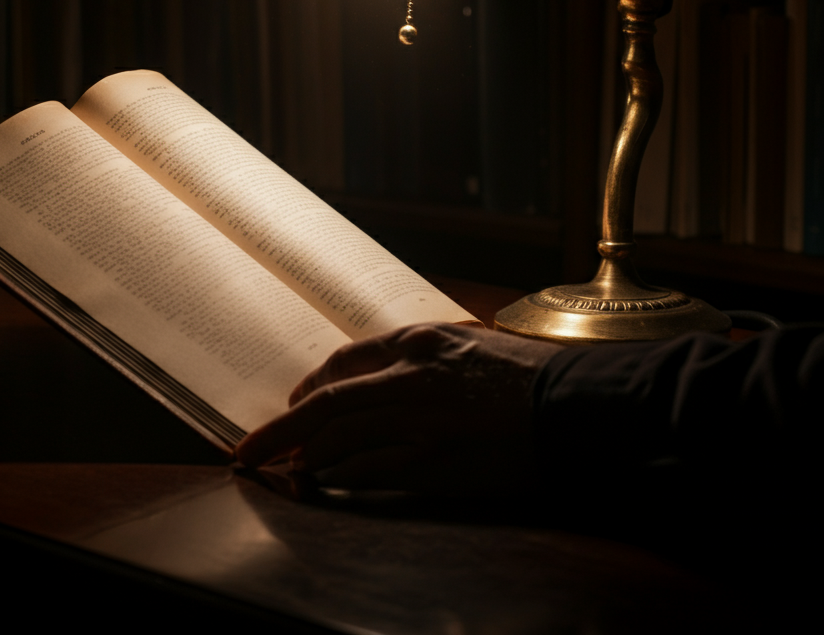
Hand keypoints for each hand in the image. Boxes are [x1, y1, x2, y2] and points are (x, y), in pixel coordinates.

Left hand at [235, 323, 562, 493]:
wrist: (573, 406)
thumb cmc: (526, 376)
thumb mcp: (469, 344)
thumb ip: (422, 356)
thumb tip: (383, 377)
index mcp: (419, 341)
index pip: (345, 361)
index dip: (311, 386)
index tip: (295, 402)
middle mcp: (410, 376)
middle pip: (327, 401)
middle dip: (281, 427)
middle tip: (251, 446)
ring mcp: (419, 419)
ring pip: (340, 437)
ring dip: (304, 455)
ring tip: (283, 468)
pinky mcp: (433, 461)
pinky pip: (368, 470)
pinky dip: (339, 477)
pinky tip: (323, 482)